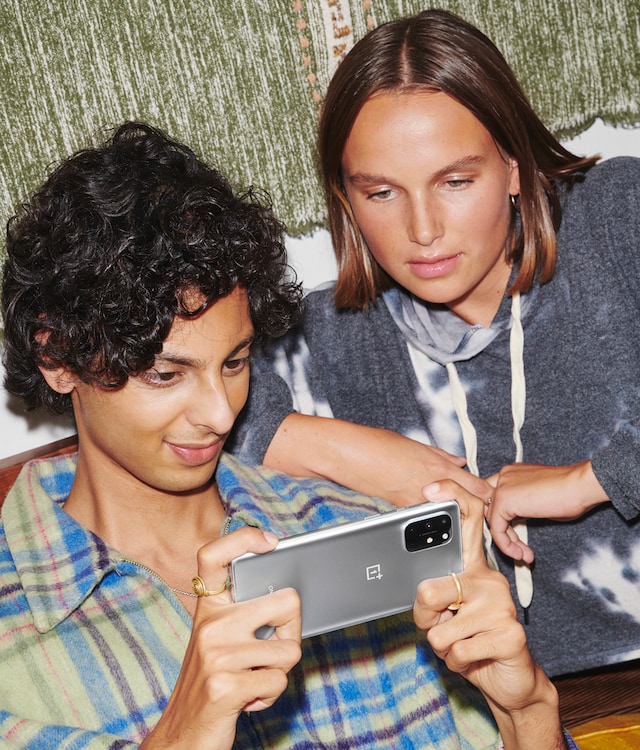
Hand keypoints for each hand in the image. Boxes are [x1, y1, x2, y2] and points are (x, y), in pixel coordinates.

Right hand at [141, 526, 301, 749]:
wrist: (182, 735)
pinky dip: (271, 695)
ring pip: (290, 650)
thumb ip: (244, 615)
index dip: (243, 539)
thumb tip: (290, 597)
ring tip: (252, 679)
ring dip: (279, 671)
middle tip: (273, 649)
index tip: (270, 542)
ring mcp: (217, 654)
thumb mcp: (219, 640)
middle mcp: (210, 624)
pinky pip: (279, 681)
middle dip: (292, 630)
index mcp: (208, 607)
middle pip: (287, 601)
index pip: (213, 555)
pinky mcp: (225, 686)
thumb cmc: (212, 682)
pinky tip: (248, 698)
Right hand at [266, 414, 492, 506]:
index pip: (477, 488)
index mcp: (438, 467)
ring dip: (450, 516)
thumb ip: (439, 456)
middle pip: (466, 506)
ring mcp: (417, 501)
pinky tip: (425, 518)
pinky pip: (422, 517)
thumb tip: (458, 461)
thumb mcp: (414, 445)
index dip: (487, 496)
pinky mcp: (400, 511)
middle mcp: (431, 487)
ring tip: (452, 518)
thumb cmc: (377, 444)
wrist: (348, 454)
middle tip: (476, 514)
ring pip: (445, 515)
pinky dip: (427, 518)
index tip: (490, 500)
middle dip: (472, 510)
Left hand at [413, 480, 565, 749]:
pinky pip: (458, 652)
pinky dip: (457, 664)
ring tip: (462, 645)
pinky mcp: (511, 635)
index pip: (469, 521)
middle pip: (430, 589)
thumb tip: (418, 588)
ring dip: (443, 648)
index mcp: (474, 567)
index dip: (451, 499)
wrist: (513, 680)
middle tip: (439, 625)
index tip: (430, 490)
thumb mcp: (449, 611)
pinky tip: (474, 660)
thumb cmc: (473, 639)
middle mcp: (489, 579)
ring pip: (440, 631)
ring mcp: (501, 606)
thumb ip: (435, 593)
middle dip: (423, 618)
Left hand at [486, 460, 609, 561]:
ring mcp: (502, 486)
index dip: (502, 520)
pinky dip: (506, 545)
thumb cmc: (571, 493)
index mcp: (512, 474)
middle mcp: (504, 477)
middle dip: (504, 533)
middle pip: (490, 509)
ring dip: (507, 542)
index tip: (515, 537)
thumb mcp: (540, 500)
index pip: (494, 498)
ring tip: (523, 555)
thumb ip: (524, 506)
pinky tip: (520, 553)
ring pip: (493, 520)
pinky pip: (497, 528)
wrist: (581, 486)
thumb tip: (517, 520)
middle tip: (519, 549)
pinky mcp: (504, 499)